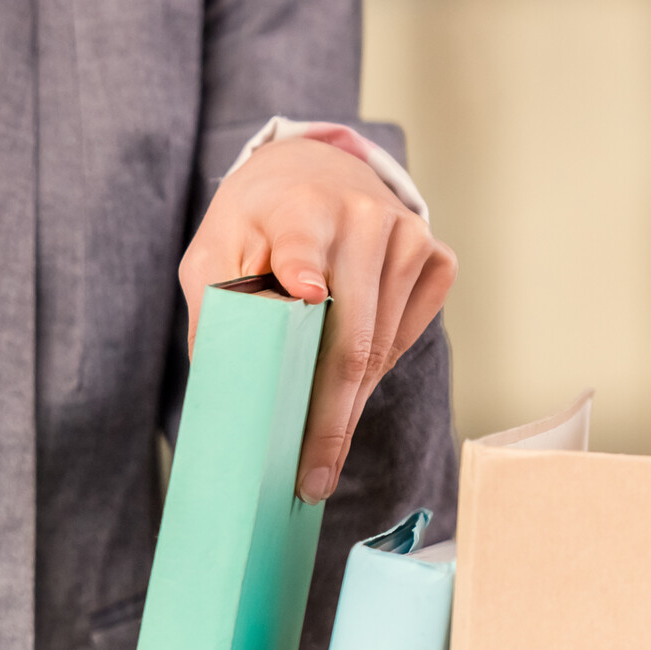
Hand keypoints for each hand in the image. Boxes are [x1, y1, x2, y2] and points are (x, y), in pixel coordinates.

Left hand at [177, 136, 456, 502]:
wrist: (315, 173)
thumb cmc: (256, 223)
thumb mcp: (214, 252)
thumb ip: (214, 306)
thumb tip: (223, 381)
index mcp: (300, 209)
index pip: (303, 243)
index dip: (304, 270)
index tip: (306, 293)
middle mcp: (364, 217)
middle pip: (352, 335)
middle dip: (330, 415)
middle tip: (311, 476)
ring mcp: (409, 238)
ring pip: (381, 348)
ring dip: (347, 403)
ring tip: (317, 450)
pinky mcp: (437, 259)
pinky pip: (406, 336)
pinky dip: (373, 372)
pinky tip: (346, 385)